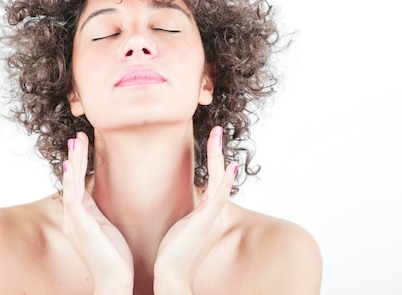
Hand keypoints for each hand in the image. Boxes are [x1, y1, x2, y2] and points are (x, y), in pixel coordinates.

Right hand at [62, 132, 133, 294]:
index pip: (76, 185)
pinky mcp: (81, 226)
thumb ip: (100, 212)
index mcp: (80, 218)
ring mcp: (74, 222)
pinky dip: (71, 180)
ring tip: (75, 141)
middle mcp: (72, 218)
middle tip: (77, 136)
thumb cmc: (115, 257)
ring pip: (70, 184)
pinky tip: (70, 165)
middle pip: (70, 180)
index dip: (77, 164)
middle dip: (74, 157)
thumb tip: (103, 196)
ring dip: (73, 162)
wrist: (115, 281)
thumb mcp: (106, 227)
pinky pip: (73, 198)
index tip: (81, 145)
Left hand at [154, 126, 237, 293]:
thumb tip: (178, 193)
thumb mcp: (182, 222)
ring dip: (219, 156)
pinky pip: (218, 197)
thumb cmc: (174, 250)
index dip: (216, 159)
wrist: (170, 272)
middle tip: (217, 129)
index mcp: (208, 211)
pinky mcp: (205, 222)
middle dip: (218, 151)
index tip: (213, 140)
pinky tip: (231, 167)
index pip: (215, 179)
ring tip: (218, 135)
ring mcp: (211, 216)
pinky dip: (226, 182)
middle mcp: (214, 211)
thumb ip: (188, 209)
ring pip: (220, 180)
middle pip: (221, 175)